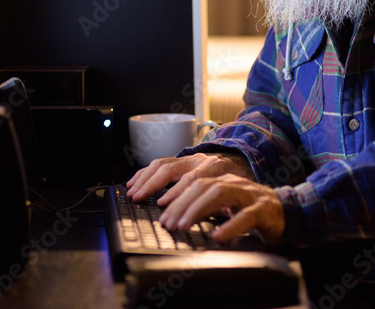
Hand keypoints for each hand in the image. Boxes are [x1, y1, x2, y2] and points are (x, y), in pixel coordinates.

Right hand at [126, 151, 253, 201]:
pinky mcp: (181, 159)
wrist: (242, 161)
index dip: (176, 192)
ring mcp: (189, 158)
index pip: (192, 180)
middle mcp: (199, 160)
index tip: (163, 205)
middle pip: (171, 169)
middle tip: (138, 199)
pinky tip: (134, 182)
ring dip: (144, 178)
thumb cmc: (239, 182)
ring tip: (133, 192)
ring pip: (162, 163)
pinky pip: (159, 162)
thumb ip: (226, 205)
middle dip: (152, 185)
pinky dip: (144, 173)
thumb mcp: (237, 194)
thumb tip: (217, 217)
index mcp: (215, 169)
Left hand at [157, 174, 284, 243]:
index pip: (195, 183)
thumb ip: (207, 208)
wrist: (287, 213)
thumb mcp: (226, 207)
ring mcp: (249, 194)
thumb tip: (176, 217)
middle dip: (182, 203)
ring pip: (220, 194)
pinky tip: (217, 236)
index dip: (176, 196)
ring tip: (184, 226)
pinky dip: (230, 226)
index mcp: (223, 181)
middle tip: (168, 223)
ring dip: (198, 210)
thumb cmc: (252, 212)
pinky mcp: (263, 210)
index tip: (162, 212)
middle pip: (203, 186)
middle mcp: (234, 183)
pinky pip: (245, 216)